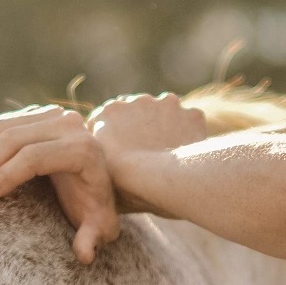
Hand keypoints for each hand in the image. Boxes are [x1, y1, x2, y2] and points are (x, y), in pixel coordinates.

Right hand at [0, 105, 119, 264]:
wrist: (99, 179)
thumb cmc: (95, 207)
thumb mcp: (100, 226)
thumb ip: (93, 238)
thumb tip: (84, 256)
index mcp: (83, 149)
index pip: (34, 156)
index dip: (6, 175)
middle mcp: (69, 125)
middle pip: (14, 138)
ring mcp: (51, 115)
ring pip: (2, 127)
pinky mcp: (35, 114)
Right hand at [88, 93, 206, 212]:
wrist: (164, 181)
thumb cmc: (126, 184)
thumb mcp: (98, 173)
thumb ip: (95, 159)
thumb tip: (94, 170)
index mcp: (110, 112)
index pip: (107, 118)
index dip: (112, 136)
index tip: (118, 153)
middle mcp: (136, 100)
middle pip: (136, 111)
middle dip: (138, 127)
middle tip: (143, 154)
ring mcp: (166, 104)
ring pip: (164, 113)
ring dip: (164, 127)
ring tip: (167, 153)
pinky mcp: (191, 114)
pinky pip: (189, 122)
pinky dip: (187, 134)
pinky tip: (186, 152)